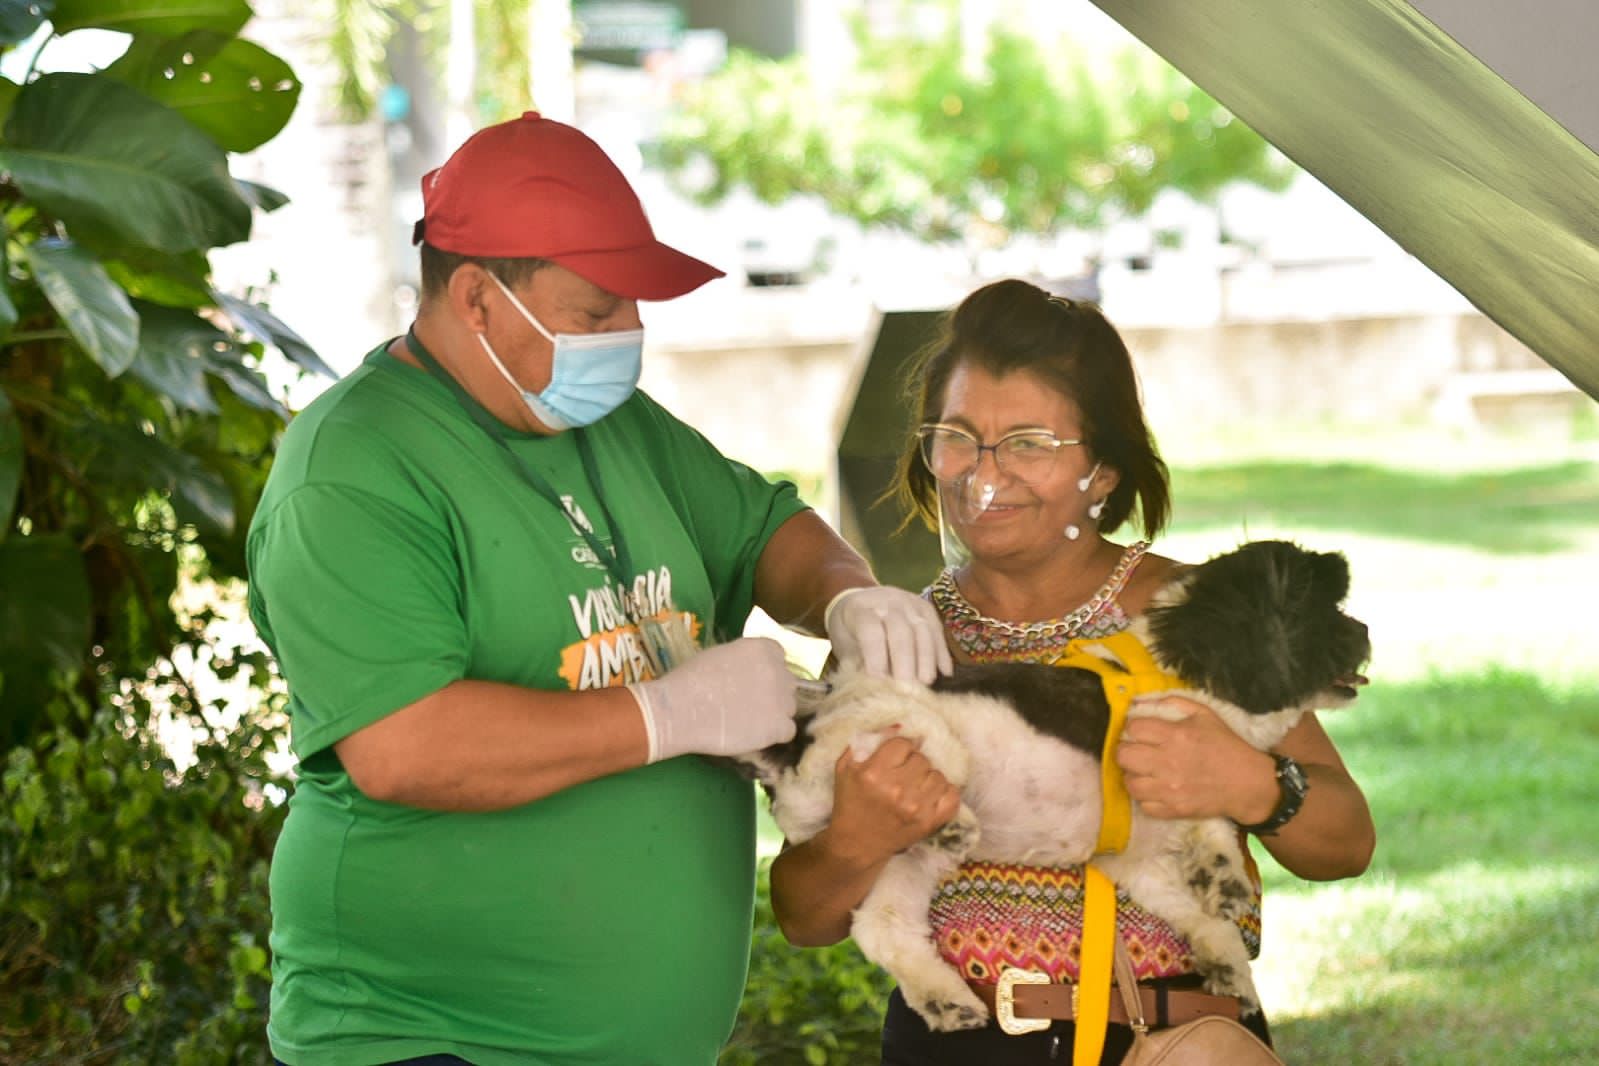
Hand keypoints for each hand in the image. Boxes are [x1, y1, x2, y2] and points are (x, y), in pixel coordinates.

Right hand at [627, 638, 797, 761]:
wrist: (680, 710)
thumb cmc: (690, 679)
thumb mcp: (720, 655)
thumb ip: (743, 660)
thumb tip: (749, 671)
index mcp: (763, 648)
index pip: (779, 656)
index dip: (766, 670)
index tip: (752, 681)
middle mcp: (778, 670)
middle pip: (786, 683)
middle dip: (772, 692)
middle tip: (748, 704)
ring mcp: (781, 699)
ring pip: (788, 707)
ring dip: (774, 714)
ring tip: (747, 722)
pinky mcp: (779, 726)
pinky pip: (787, 731)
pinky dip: (774, 734)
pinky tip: (753, 734)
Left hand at [824, 586, 952, 683]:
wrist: (859, 600)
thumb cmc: (848, 629)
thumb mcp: (844, 643)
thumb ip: (857, 662)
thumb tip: (874, 688)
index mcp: (860, 609)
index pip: (871, 632)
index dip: (876, 657)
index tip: (880, 682)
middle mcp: (887, 601)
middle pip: (901, 632)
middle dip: (906, 663)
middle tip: (908, 690)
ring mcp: (909, 602)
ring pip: (923, 630)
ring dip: (926, 660)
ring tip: (926, 684)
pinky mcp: (926, 608)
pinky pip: (937, 629)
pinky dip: (942, 652)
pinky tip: (945, 672)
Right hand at [824, 733, 961, 863]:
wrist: (856, 844)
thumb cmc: (849, 802)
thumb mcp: (846, 767)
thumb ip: (867, 740)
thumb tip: (900, 725)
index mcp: (873, 773)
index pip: (903, 743)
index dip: (899, 749)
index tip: (894, 758)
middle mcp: (896, 790)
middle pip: (922, 758)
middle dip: (913, 763)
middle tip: (903, 774)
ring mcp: (916, 808)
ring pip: (938, 775)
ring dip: (928, 778)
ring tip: (915, 787)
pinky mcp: (929, 823)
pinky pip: (952, 795)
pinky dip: (944, 793)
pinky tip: (930, 796)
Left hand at [1115, 697, 1276, 820]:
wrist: (1249, 783)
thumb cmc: (1226, 745)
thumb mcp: (1204, 715)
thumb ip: (1173, 703)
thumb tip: (1140, 701)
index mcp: (1176, 735)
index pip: (1133, 728)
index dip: (1133, 728)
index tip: (1141, 732)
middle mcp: (1168, 762)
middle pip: (1123, 756)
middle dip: (1127, 750)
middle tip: (1138, 751)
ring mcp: (1170, 789)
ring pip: (1129, 782)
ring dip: (1134, 775)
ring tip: (1144, 772)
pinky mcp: (1174, 809)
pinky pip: (1143, 805)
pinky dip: (1146, 798)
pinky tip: (1155, 789)